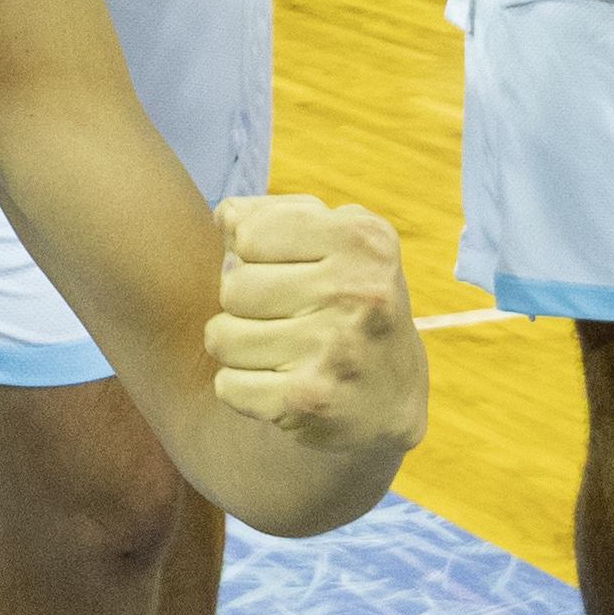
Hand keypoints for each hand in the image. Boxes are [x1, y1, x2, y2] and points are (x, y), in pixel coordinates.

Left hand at [208, 196, 425, 455]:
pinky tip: (277, 382)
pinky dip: (242, 387)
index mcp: (362, 239)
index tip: (282, 270)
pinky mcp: (311, 400)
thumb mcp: (334, 241)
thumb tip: (223, 214)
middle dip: (241, 303)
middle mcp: (355, 290)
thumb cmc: (348, 301)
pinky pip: (227, 385)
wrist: (392, 394)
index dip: (251, 253)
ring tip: (275, 348)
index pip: (248, 233)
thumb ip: (273, 215)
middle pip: (232, 286)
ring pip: (221, 337)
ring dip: (237, 346)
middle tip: (278, 315)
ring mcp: (334, 348)